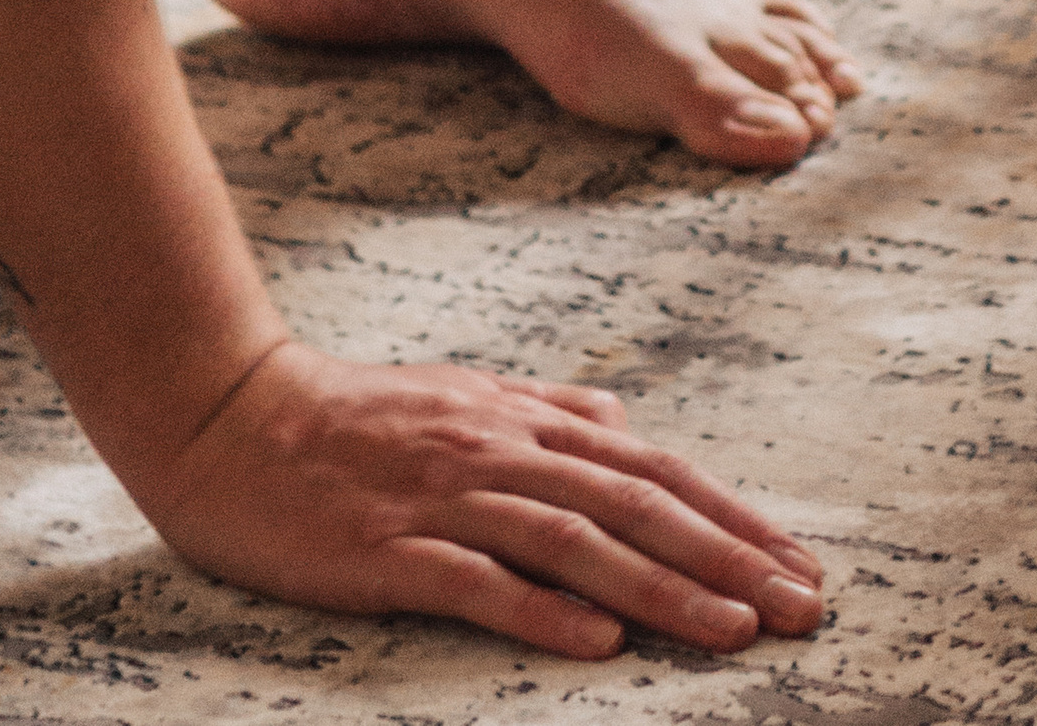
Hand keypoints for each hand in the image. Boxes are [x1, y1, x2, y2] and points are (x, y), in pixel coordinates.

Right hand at [147, 341, 825, 659]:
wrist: (232, 415)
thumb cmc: (353, 415)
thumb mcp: (464, 396)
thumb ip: (545, 411)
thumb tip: (620, 422)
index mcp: (525, 421)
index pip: (654, 469)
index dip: (732, 515)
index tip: (798, 562)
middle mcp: (501, 452)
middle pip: (637, 504)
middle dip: (729, 557)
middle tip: (803, 607)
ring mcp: (445, 498)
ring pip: (577, 542)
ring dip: (663, 589)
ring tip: (733, 629)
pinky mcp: (387, 548)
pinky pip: (475, 581)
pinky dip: (541, 609)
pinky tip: (596, 640)